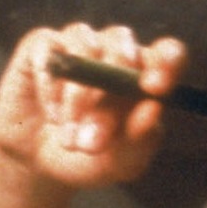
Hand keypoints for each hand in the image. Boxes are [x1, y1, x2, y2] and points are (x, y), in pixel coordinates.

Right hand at [0, 25, 186, 187]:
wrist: (39, 164)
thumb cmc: (90, 158)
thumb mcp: (121, 162)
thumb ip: (141, 139)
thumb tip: (152, 107)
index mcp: (145, 75)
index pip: (167, 53)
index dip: (165, 62)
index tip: (154, 89)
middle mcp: (114, 51)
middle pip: (122, 45)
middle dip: (109, 93)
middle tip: (94, 140)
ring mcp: (77, 43)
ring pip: (84, 46)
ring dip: (76, 96)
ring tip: (69, 138)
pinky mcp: (40, 46)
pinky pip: (48, 51)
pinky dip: (49, 86)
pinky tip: (52, 116)